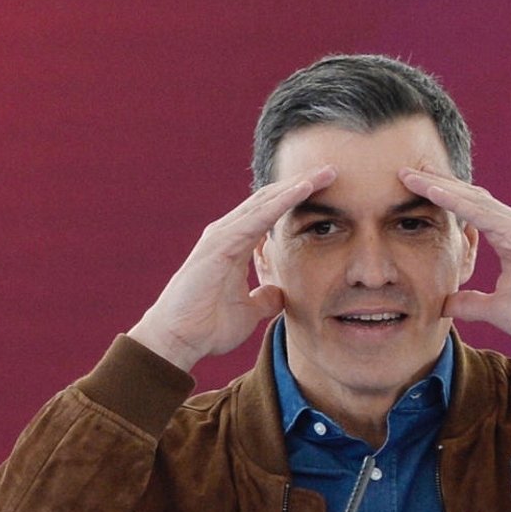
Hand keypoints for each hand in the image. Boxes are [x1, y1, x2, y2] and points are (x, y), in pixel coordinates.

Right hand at [127, 165, 337, 371]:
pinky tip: (302, 190)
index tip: (327, 191)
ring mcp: (221, 236)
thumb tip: (280, 293)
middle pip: (270, 200)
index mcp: (235, 245)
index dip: (297, 200)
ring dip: (296, 186)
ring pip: (265, 201)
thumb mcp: (249, 311)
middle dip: (301, 184)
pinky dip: (281, 202)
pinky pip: (256, 217)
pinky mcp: (219, 244)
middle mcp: (227, 234)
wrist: (178, 341)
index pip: (271, 213)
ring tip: (324, 173)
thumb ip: (264, 298)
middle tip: (331, 170)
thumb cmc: (207, 327)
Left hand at [398, 167, 510, 348]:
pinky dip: (457, 201)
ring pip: (474, 199)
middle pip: (469, 197)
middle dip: (438, 184)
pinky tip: (434, 192)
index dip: (442, 199)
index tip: (413, 190)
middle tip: (405, 172)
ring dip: (442, 186)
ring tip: (412, 176)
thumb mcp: (497, 310)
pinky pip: (484, 213)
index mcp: (509, 238)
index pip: (469, 211)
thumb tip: (446, 304)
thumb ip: (471, 304)